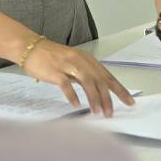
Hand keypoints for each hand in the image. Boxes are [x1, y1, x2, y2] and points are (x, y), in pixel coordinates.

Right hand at [21, 39, 135, 117]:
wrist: (30, 47)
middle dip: (108, 98)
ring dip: (94, 98)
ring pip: (87, 82)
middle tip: (111, 112)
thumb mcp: (74, 63)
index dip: (120, 89)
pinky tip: (77, 105)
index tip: (130, 102)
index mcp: (87, 60)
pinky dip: (73, 95)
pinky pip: (66, 84)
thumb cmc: (52, 57)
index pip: (108, 76)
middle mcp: (81, 61)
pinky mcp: (55, 71)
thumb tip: (100, 92)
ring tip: (98, 112)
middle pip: (100, 80)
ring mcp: (68, 65)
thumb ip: (86, 75)